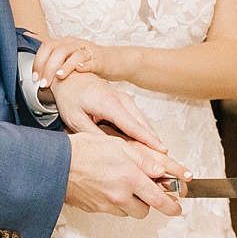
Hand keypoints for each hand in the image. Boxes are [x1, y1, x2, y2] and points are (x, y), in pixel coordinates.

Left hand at [34, 36, 99, 82]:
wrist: (109, 60)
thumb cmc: (83, 60)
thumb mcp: (64, 54)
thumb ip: (48, 51)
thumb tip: (28, 35)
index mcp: (64, 43)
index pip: (47, 46)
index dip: (39, 61)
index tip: (35, 77)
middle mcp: (75, 44)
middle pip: (60, 51)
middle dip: (49, 68)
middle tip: (44, 83)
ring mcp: (88, 52)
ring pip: (75, 55)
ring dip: (65, 66)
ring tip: (59, 77)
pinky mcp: (99, 61)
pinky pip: (92, 62)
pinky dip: (85, 66)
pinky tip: (79, 70)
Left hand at [49, 70, 164, 152]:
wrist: (71, 78)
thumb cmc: (71, 97)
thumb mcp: (76, 119)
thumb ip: (92, 135)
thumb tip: (109, 150)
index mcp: (110, 104)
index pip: (133, 126)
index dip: (148, 140)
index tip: (162, 150)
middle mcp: (122, 100)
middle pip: (143, 124)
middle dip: (155, 141)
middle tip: (165, 159)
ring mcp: (125, 99)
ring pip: (142, 121)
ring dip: (151, 136)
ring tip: (160, 155)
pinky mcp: (125, 101)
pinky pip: (138, 118)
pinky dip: (144, 130)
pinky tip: (148, 144)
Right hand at [64, 131, 187, 217]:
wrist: (55, 164)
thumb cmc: (85, 150)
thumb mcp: (119, 146)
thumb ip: (143, 160)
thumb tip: (161, 170)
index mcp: (130, 179)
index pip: (159, 200)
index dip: (171, 206)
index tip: (177, 208)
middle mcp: (120, 196)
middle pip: (144, 211)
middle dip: (147, 202)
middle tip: (144, 189)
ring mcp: (106, 205)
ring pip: (127, 211)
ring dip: (130, 202)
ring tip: (121, 184)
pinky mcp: (94, 209)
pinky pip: (111, 210)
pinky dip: (114, 202)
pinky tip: (107, 187)